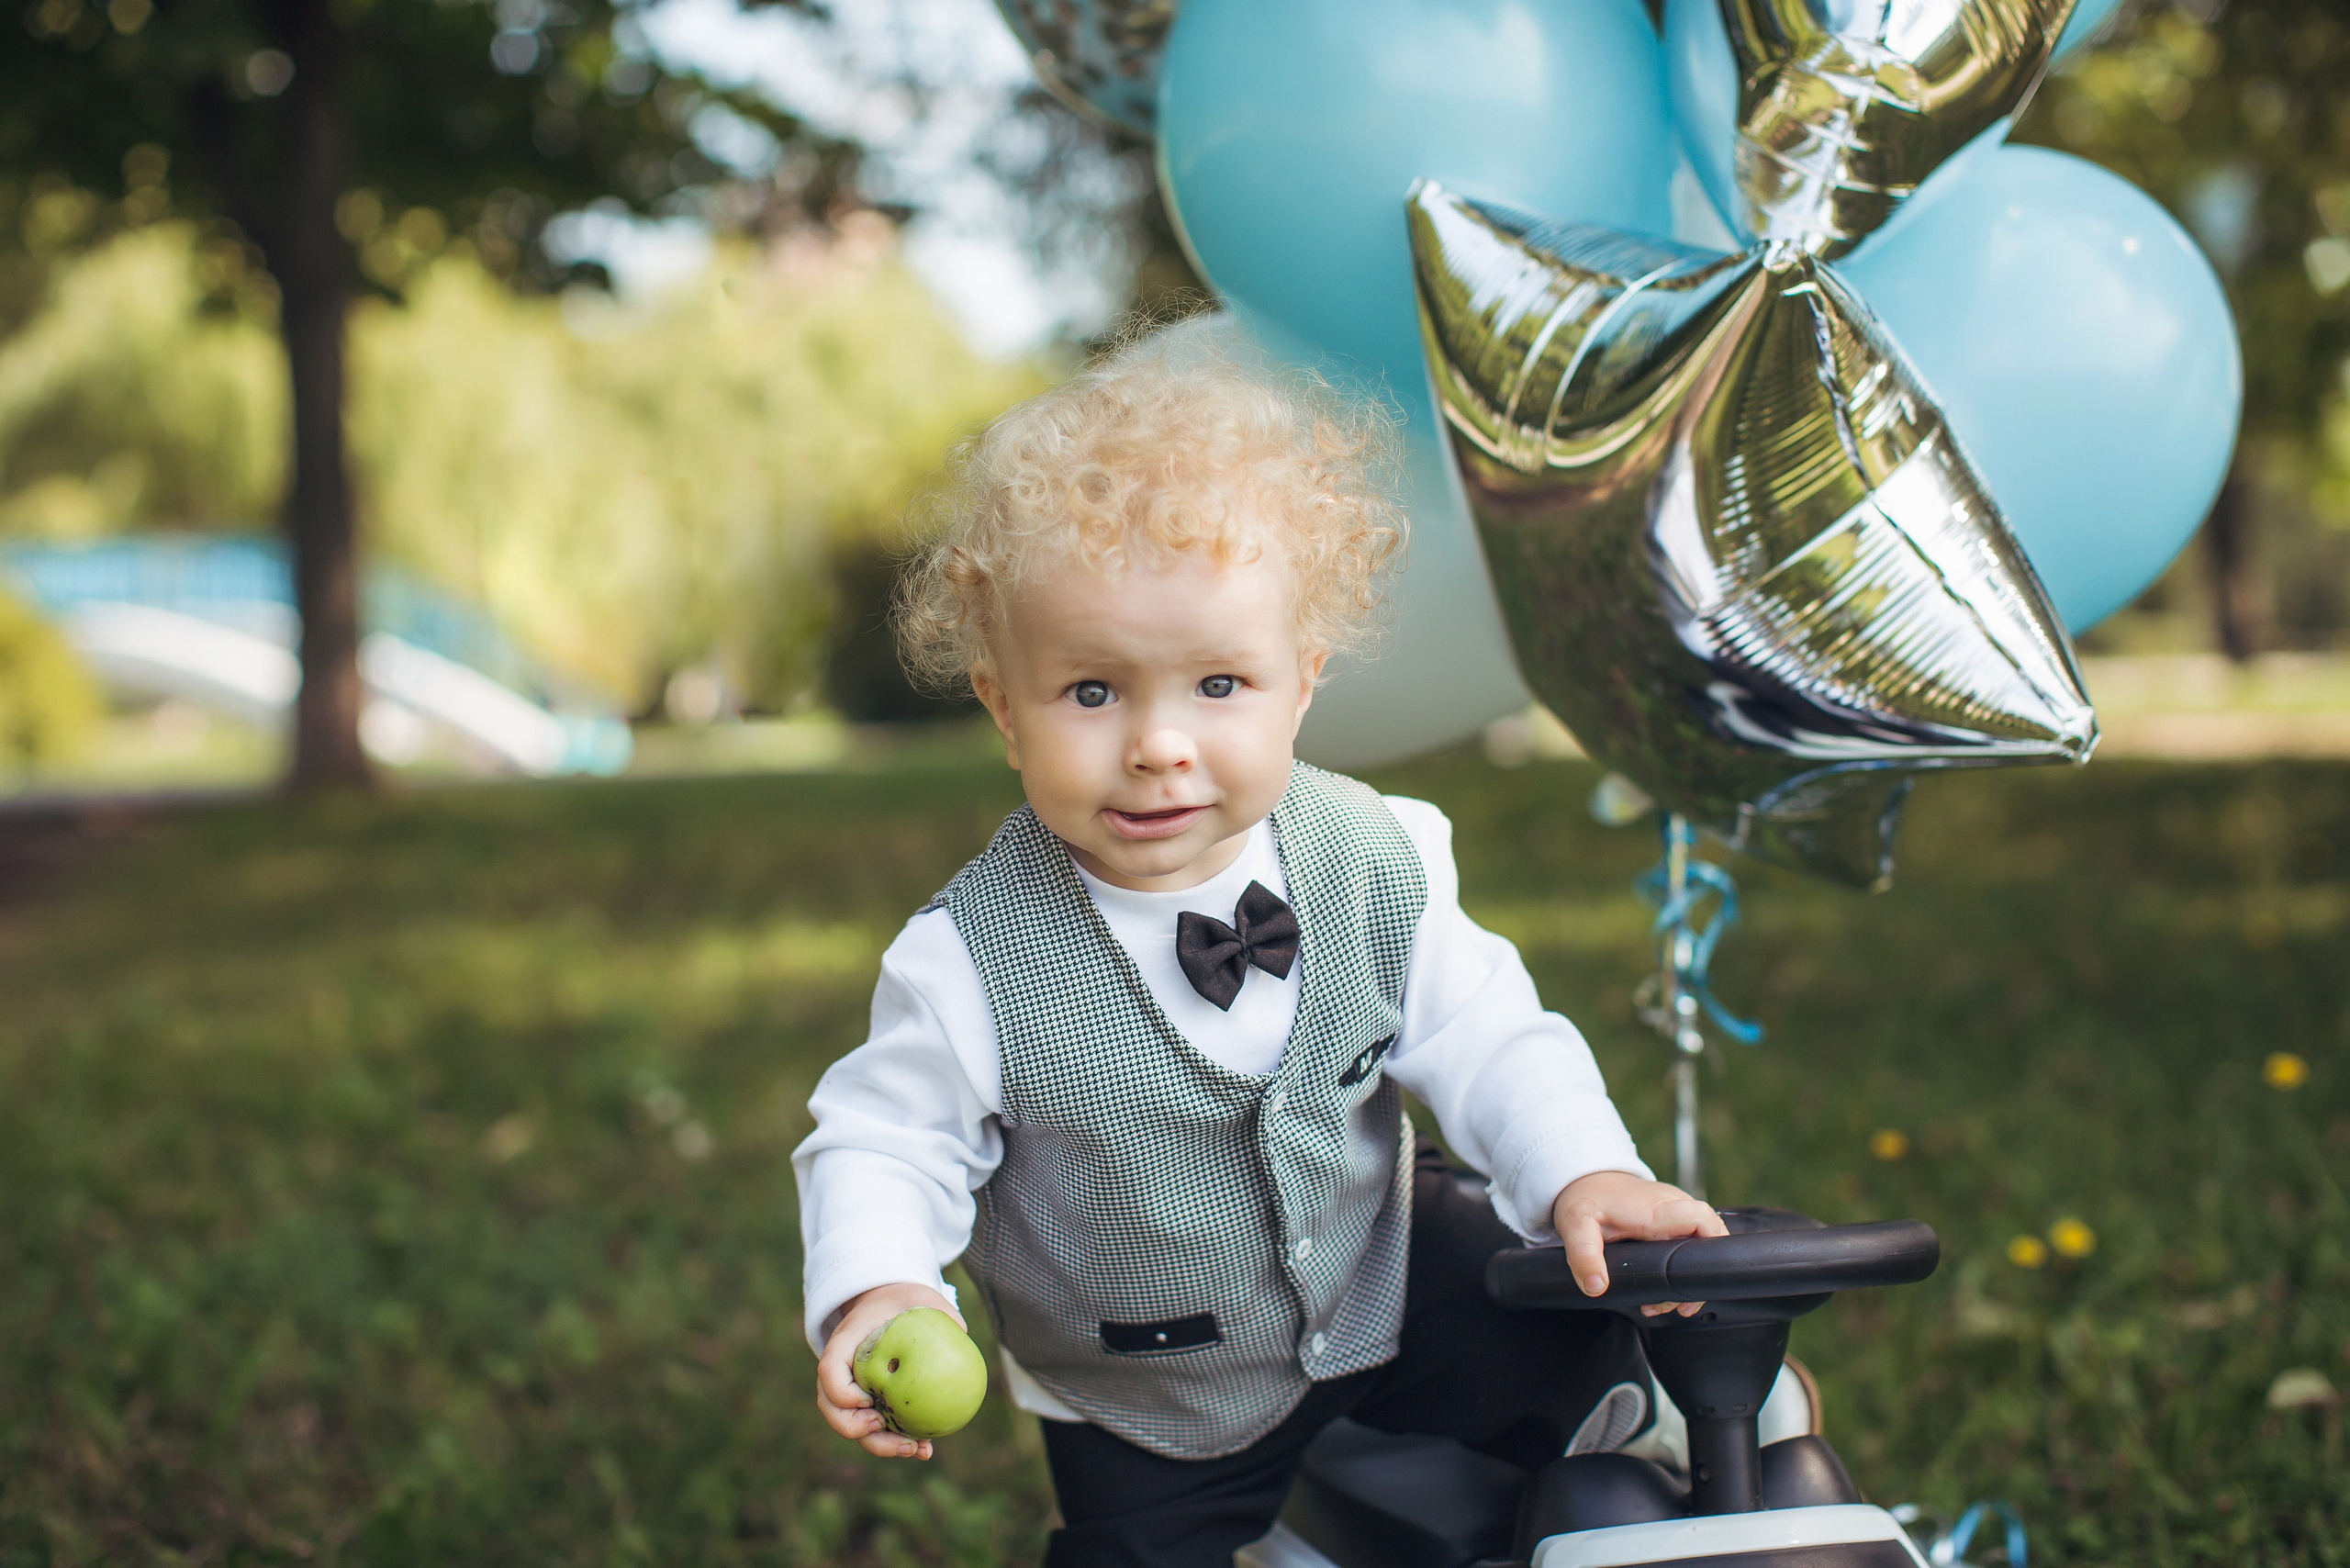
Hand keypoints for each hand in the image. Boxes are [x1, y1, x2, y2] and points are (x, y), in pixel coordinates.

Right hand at [816, 1282, 964, 1458]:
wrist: (887, 1308)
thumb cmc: (902, 1303)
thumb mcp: (918, 1297)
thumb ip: (938, 1309)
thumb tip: (962, 1331)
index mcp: (844, 1343)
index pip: (829, 1369)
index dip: (840, 1391)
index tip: (867, 1399)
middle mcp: (841, 1373)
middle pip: (832, 1409)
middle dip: (854, 1427)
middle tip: (884, 1427)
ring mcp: (851, 1393)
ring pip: (853, 1427)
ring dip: (881, 1445)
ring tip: (916, 1450)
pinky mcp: (869, 1406)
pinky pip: (876, 1430)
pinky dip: (896, 1443)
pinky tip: (927, 1450)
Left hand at [1550, 1170, 1727, 1317]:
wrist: (1587, 1179)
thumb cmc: (1585, 1198)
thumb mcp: (1576, 1225)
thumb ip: (1584, 1255)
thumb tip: (1597, 1287)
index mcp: (1656, 1209)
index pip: (1702, 1219)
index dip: (1711, 1248)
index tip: (1697, 1279)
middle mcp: (1673, 1206)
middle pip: (1710, 1238)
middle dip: (1698, 1277)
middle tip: (1675, 1305)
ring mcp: (1676, 1211)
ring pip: (1702, 1242)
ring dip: (1690, 1276)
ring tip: (1665, 1303)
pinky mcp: (1673, 1218)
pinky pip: (1692, 1240)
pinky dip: (1685, 1265)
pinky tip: (1666, 1288)